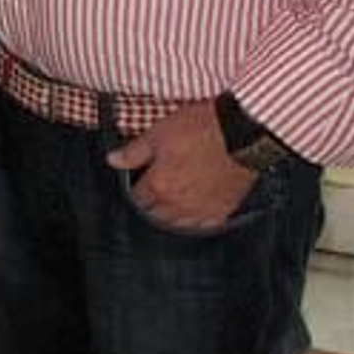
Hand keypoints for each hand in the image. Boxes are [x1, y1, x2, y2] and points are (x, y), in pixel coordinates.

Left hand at [106, 100, 257, 229]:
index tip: (135, 183)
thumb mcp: (158, 133)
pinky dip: (196, 220)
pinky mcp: (224, 210)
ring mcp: (203, 210)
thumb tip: (112, 160)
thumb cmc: (200, 129)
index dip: (134, 190)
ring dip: (171, 215)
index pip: (137, 199)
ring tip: (170, 202)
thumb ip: (134, 152)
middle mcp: (179, 204)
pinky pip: (204, 224)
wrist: (241, 134)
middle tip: (151, 192)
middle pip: (156, 215)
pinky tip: (194, 211)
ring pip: (178, 223)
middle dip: (150, 205)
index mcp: (159, 186)